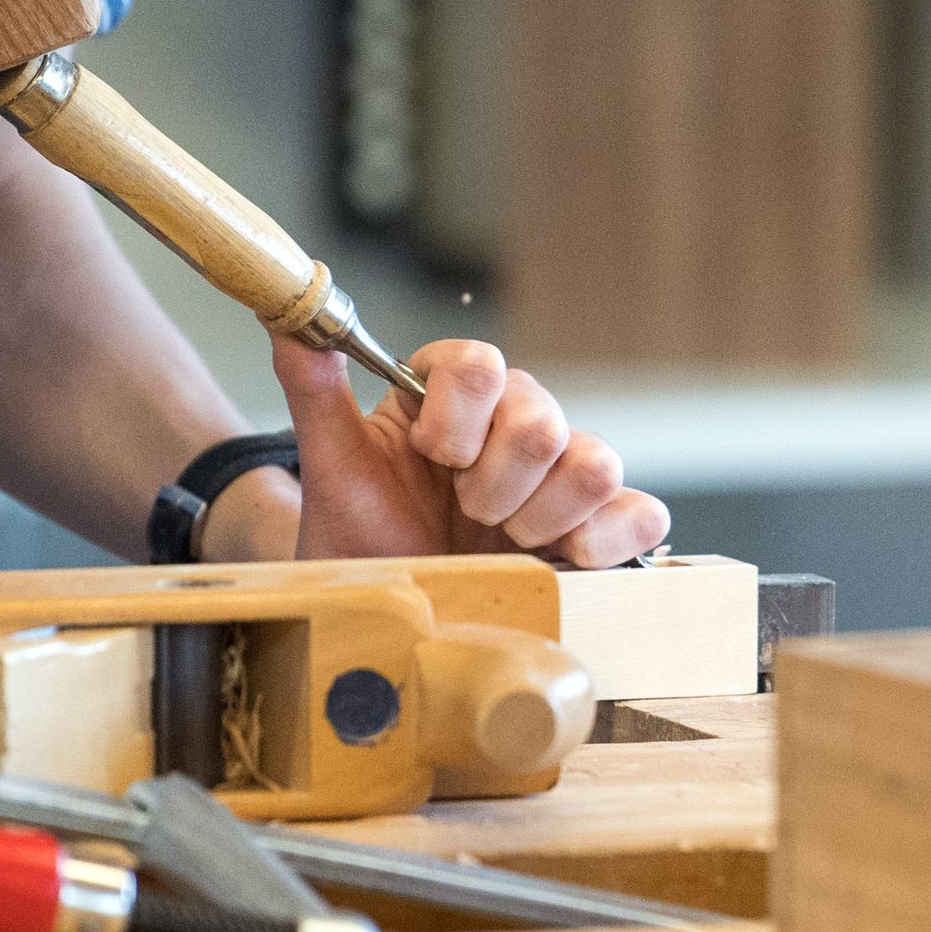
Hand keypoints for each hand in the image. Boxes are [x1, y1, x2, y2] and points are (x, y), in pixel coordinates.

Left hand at [271, 335, 670, 566]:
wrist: (385, 614)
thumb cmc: (359, 535)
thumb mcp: (332, 466)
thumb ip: (313, 388)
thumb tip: (290, 317)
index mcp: (453, 393)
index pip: (479, 363)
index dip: (454, 420)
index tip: (429, 458)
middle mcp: (513, 422)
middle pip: (539, 419)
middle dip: (491, 484)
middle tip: (461, 514)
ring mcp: (559, 476)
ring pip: (594, 463)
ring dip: (540, 516)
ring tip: (504, 544)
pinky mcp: (598, 527)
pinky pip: (640, 514)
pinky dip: (608, 537)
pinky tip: (564, 560)